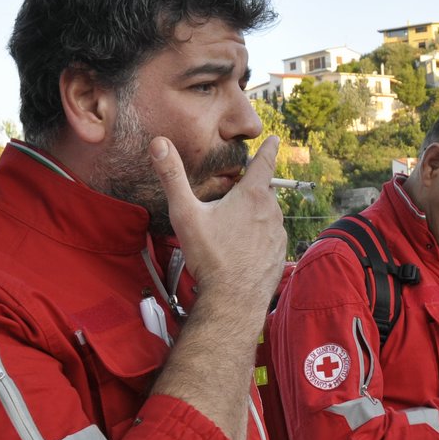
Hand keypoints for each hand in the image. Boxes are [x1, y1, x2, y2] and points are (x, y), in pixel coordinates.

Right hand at [151, 135, 286, 310]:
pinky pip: (270, 237)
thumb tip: (159, 144)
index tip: (274, 139)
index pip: (265, 163)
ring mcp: (278, 234)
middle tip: (235, 195)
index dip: (268, 149)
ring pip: (268, 215)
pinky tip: (243, 248)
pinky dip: (259, 236)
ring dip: (255, 214)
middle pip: (264, 191)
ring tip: (234, 227)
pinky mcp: (279, 254)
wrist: (233, 300)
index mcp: (252, 196)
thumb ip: (172, 177)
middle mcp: (271, 211)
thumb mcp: (186, 213)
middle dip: (252, 189)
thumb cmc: (210, 257)